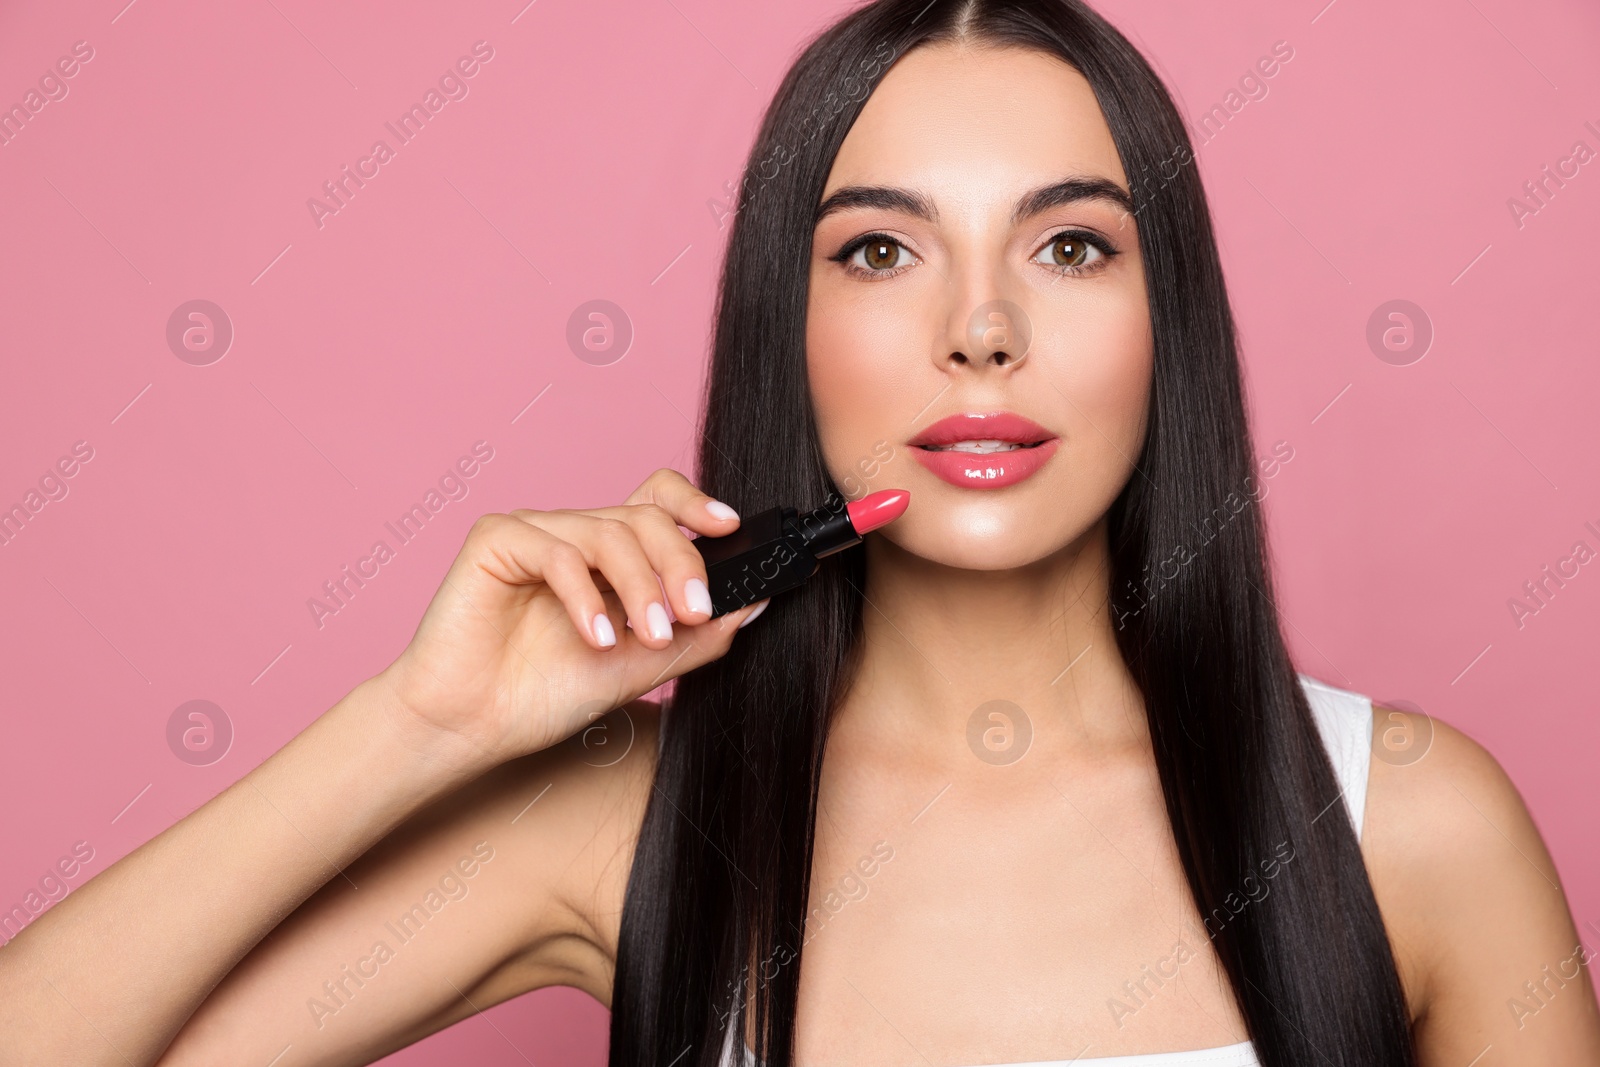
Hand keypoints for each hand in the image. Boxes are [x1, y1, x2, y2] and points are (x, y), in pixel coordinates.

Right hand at [375, 468, 766, 767]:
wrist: (473, 728)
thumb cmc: (547, 695)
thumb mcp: (644, 667)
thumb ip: (700, 635)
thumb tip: (759, 600)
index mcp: (611, 556)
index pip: (659, 499)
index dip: (697, 502)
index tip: (730, 527)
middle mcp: (577, 535)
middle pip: (645, 517)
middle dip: (681, 563)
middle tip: (695, 612)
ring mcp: (537, 532)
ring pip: (609, 531)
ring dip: (641, 586)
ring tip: (649, 637)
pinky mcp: (497, 540)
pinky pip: (557, 550)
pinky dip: (585, 596)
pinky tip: (597, 639)